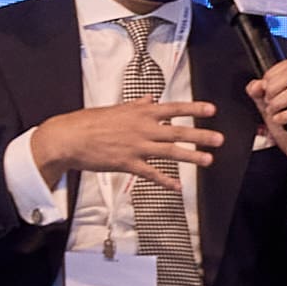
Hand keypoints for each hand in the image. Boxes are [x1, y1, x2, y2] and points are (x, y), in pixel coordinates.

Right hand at [36, 97, 218, 180]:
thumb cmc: (88, 122)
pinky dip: (165, 181)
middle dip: (201, 135)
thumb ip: (137, 105)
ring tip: (208, 160)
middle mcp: (142, 128)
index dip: (194, 109)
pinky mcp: (127, 163)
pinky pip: (151, 173)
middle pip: (177, 132)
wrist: (67, 138)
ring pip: (169, 152)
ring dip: (191, 157)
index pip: (173, 108)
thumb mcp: (115, 109)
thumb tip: (150, 98)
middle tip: (219, 139)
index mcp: (139, 112)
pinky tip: (177, 186)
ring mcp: (136, 146)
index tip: (211, 110)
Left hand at [243, 54, 286, 170]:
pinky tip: (281, 122)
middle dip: (272, 90)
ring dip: (277, 105)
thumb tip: (256, 85)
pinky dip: (285, 117)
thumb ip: (260, 94)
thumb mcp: (270, 108)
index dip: (271, 77)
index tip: (265, 92)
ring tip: (275, 115)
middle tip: (270, 105)